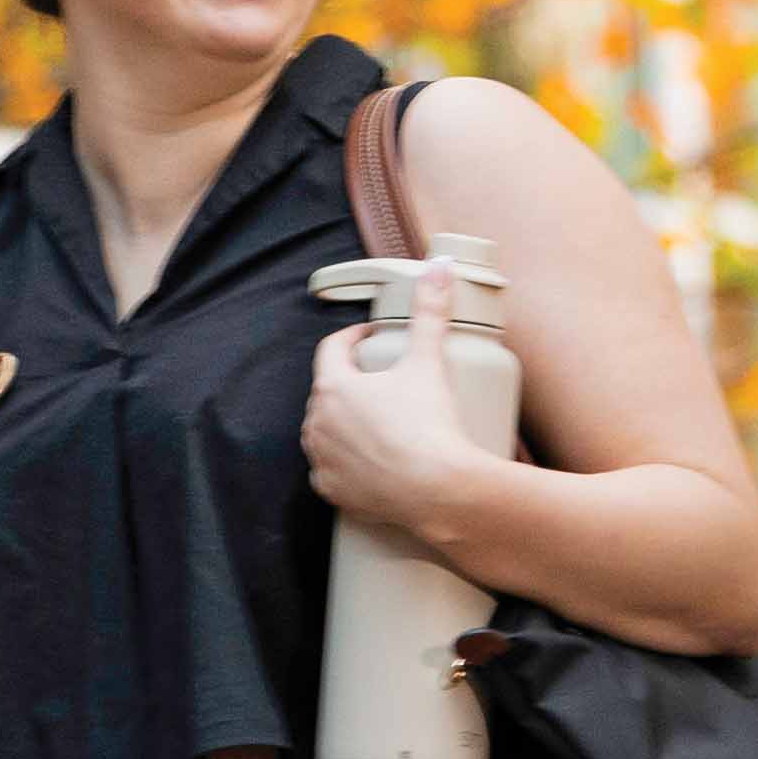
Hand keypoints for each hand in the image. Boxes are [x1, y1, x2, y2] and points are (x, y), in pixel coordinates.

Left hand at [296, 312, 503, 550]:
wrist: (439, 489)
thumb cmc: (429, 427)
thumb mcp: (429, 362)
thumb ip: (430, 312)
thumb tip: (440, 267)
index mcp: (333, 388)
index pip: (332, 349)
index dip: (353, 338)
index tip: (371, 339)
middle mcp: (318, 424)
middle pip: (328, 391)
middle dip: (352, 382)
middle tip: (383, 382)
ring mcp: (322, 460)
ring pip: (326, 431)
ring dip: (344, 423)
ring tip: (377, 421)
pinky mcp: (333, 492)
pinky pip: (330, 470)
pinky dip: (345, 462)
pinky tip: (368, 459)